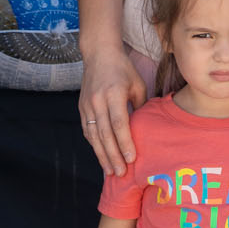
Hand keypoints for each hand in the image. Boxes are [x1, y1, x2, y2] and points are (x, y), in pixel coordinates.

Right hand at [78, 47, 144, 175]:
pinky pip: (87, 130)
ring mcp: (87, 105)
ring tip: (111, 171)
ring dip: (102, 155)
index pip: (119, 123)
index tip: (132, 159)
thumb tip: (146, 129)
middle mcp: (97, 101)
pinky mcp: (81, 108)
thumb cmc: (123, 69)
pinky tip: (102, 156)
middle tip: (121, 173)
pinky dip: (94, 145)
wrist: (98, 54)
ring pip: (93, 136)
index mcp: (113, 93)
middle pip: (104, 134)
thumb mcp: (138, 84)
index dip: (124, 143)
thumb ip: (141, 107)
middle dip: (113, 156)